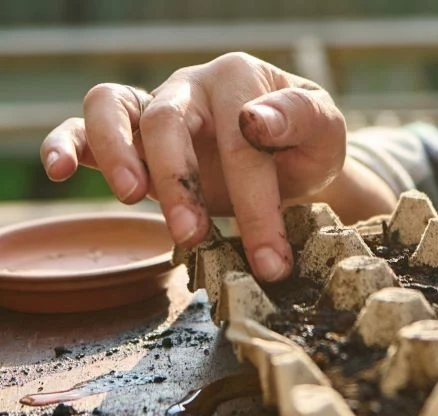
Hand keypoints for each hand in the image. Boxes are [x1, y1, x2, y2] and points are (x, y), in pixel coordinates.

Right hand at [40, 52, 346, 280]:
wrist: (291, 157)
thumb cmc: (306, 145)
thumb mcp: (324, 131)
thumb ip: (300, 119)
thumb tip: (255, 121)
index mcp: (241, 80)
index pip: (241, 138)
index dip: (257, 204)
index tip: (271, 260)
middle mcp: (192, 87)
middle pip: (168, 120)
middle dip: (180, 182)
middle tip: (195, 234)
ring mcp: (157, 107)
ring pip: (113, 108)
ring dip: (117, 155)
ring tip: (134, 198)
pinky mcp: (132, 137)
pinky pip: (84, 127)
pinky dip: (66, 143)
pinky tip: (59, 171)